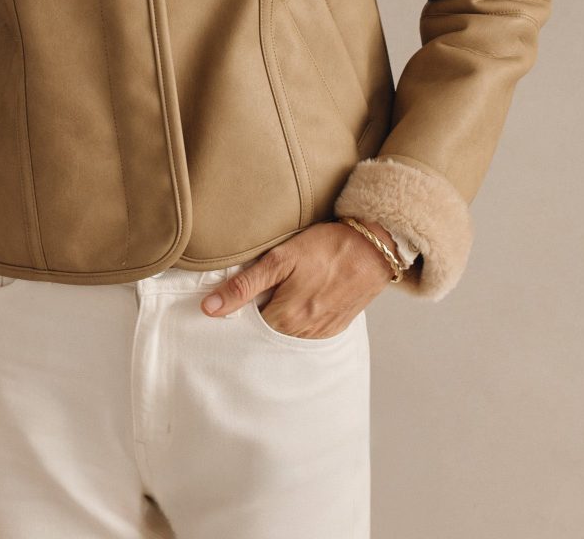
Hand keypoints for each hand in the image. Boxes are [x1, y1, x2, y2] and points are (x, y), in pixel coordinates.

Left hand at [200, 219, 396, 338]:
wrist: (374, 248)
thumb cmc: (326, 247)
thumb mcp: (280, 259)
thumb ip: (244, 285)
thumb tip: (209, 309)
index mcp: (285, 317)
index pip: (247, 328)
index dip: (237, 314)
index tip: (229, 303)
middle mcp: (303, 332)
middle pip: (266, 334)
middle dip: (256, 319)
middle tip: (254, 296)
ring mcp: (321, 332)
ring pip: (287, 336)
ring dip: (278, 322)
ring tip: (277, 297)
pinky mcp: (336, 327)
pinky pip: (308, 334)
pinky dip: (298, 323)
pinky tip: (298, 303)